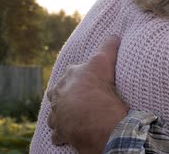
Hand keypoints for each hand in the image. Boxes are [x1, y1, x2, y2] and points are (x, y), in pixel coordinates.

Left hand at [47, 36, 128, 153]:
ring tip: (73, 116)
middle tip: (81, 98)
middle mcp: (59, 94)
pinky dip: (63, 134)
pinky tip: (69, 134)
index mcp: (69, 77)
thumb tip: (114, 35)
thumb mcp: (104, 63)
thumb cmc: (99, 90)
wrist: (96, 121)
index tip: (90, 79)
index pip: (73, 72)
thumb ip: (108, 47)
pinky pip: (58, 134)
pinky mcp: (60, 132)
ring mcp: (57, 114)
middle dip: (66, 94)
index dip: (82, 75)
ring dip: (62, 114)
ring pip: (55, 113)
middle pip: (59, 92)